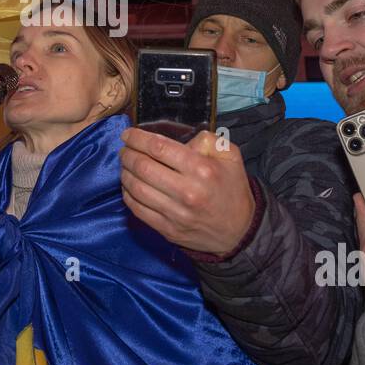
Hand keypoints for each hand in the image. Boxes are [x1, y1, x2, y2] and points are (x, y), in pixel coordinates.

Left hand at [119, 126, 254, 254]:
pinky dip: (128, 194)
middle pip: (142, 167)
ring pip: (136, 188)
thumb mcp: (230, 155)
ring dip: (125, 173)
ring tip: (125, 165)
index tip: (128, 134)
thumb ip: (207, 140)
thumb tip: (181, 140)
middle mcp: (187, 192)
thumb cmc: (232, 189)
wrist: (240, 230)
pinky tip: (129, 185)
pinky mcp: (167, 230)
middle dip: (128, 154)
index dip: (137, 138)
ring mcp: (175, 214)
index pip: (159, 148)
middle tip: (124, 149)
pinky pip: (137, 210)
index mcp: (201, 169)